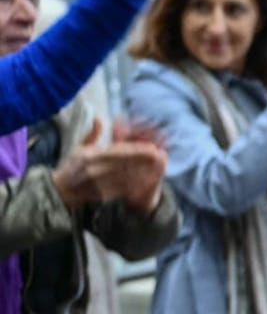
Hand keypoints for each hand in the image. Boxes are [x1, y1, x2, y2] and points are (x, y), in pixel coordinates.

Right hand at [52, 119, 167, 213]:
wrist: (61, 191)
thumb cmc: (72, 166)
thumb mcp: (79, 148)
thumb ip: (93, 134)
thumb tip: (100, 117)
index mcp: (88, 155)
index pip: (117, 151)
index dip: (135, 150)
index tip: (151, 147)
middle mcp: (93, 169)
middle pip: (125, 164)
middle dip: (143, 160)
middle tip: (159, 155)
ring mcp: (98, 184)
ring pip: (127, 177)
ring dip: (144, 171)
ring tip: (156, 166)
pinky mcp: (103, 195)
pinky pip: (124, 190)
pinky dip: (137, 184)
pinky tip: (147, 179)